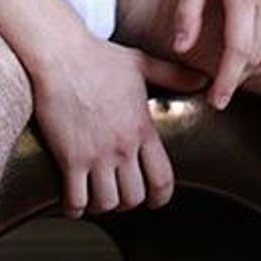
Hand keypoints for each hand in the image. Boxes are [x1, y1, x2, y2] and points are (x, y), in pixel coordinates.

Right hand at [31, 35, 206, 217]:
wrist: (59, 53)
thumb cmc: (96, 56)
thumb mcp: (140, 63)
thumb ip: (173, 75)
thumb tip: (202, 79)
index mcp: (142, 127)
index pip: (162, 180)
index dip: (160, 197)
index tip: (152, 198)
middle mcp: (122, 145)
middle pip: (134, 197)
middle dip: (128, 200)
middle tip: (119, 192)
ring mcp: (96, 153)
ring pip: (107, 203)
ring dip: (102, 204)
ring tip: (96, 195)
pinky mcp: (70, 157)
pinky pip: (76, 200)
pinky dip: (75, 208)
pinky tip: (73, 201)